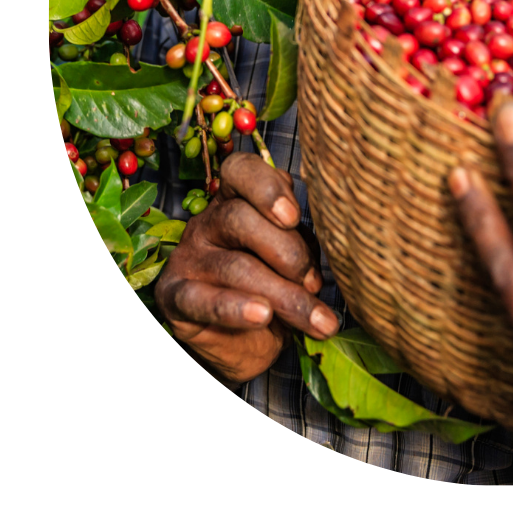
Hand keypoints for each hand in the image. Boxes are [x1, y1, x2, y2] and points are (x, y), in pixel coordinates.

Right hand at [156, 153, 339, 386]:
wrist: (243, 342)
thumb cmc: (275, 284)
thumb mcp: (293, 255)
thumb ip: (302, 238)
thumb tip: (337, 238)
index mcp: (236, 199)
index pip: (240, 171)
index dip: (266, 187)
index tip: (293, 217)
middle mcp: (208, 222)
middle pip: (240, 218)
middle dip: (288, 252)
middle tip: (315, 283)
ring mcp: (188, 259)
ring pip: (234, 265)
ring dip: (283, 295)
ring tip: (317, 319)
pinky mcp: (175, 297)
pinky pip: (202, 300)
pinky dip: (234, 309)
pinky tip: (262, 316)